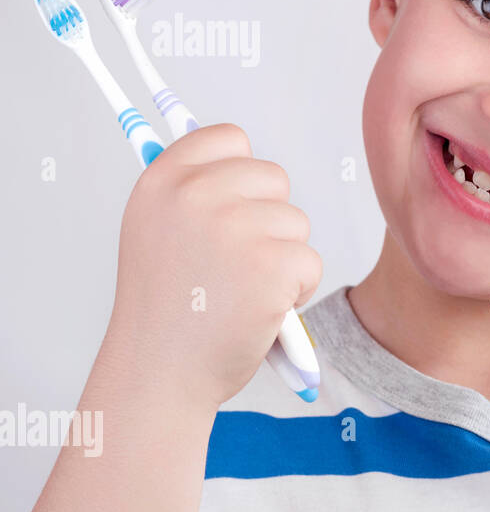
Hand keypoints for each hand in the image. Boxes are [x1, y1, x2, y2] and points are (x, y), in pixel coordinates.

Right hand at [106, 123, 322, 411]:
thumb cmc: (168, 306)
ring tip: (241, 291)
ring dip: (283, 259)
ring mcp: (234, 229)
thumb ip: (190, 189)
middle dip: (268, 221)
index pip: (229, 137)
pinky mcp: (271, 265)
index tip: (230, 207)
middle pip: (274, 178)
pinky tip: (260, 310)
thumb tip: (237, 151)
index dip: (241, 174)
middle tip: (233, 265)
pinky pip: (311, 261)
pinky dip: (297, 290)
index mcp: (163, 181)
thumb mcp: (157, 231)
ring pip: (296, 222)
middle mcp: (195, 197)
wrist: (161, 374)